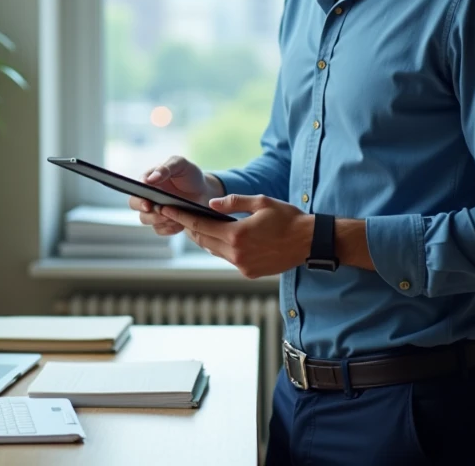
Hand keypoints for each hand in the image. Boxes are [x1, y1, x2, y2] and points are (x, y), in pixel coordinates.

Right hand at [129, 156, 218, 236]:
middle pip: (135, 205)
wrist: (204, 191)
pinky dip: (168, 228)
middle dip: (144, 209)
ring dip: (157, 219)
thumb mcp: (180, 164)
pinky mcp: (163, 222)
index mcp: (149, 180)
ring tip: (173, 216)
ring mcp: (155, 210)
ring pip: (145, 219)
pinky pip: (159, 229)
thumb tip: (151, 179)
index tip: (147, 202)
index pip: (136, 187)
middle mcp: (148, 195)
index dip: (139, 195)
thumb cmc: (190, 175)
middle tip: (158, 209)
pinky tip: (180, 224)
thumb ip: (166, 168)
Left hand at [159, 194, 314, 278]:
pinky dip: (221, 248)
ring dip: (204, 238)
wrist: (309, 242)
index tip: (165, 209)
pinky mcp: (249, 273)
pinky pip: (228, 259)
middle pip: (203, 240)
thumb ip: (234, 202)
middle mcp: (236, 254)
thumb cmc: (288, 218)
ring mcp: (242, 265)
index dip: (180, 216)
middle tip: (177, 214)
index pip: (200, 225)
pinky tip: (220, 238)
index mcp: (236, 234)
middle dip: (189, 227)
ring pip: (214, 251)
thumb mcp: (261, 202)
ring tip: (196, 225)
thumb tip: (211, 205)